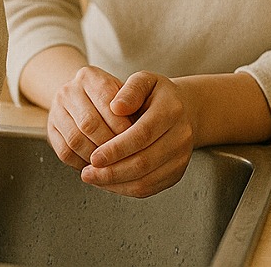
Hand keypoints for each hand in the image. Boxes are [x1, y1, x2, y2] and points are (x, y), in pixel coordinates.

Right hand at [46, 65, 134, 169]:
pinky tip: (96, 166)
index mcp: (89, 76)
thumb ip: (132, 105)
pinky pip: (64, 152)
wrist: (83, 98)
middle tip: (124, 157)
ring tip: (112, 164)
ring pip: (75, 140)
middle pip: (89, 123)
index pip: (106, 101)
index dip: (121, 124)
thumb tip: (136, 129)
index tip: (135, 140)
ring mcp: (56, 109)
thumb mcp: (125, 93)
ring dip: (95, 157)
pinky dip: (82, 163)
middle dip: (109, 144)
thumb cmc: (113, 99)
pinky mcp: (50, 129)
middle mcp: (68, 90)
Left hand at [81, 71, 195, 197]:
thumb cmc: (155, 94)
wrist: (184, 110)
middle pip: (144, 162)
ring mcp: (181, 158)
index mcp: (171, 110)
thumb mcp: (144, 81)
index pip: (142, 134)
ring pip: (146, 180)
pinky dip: (125, 189)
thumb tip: (114, 107)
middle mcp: (181, 136)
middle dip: (112, 171)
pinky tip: (107, 182)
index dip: (116, 148)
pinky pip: (149, 188)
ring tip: (93, 178)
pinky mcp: (176, 173)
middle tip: (87, 173)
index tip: (93, 156)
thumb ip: (129, 90)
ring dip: (116, 183)